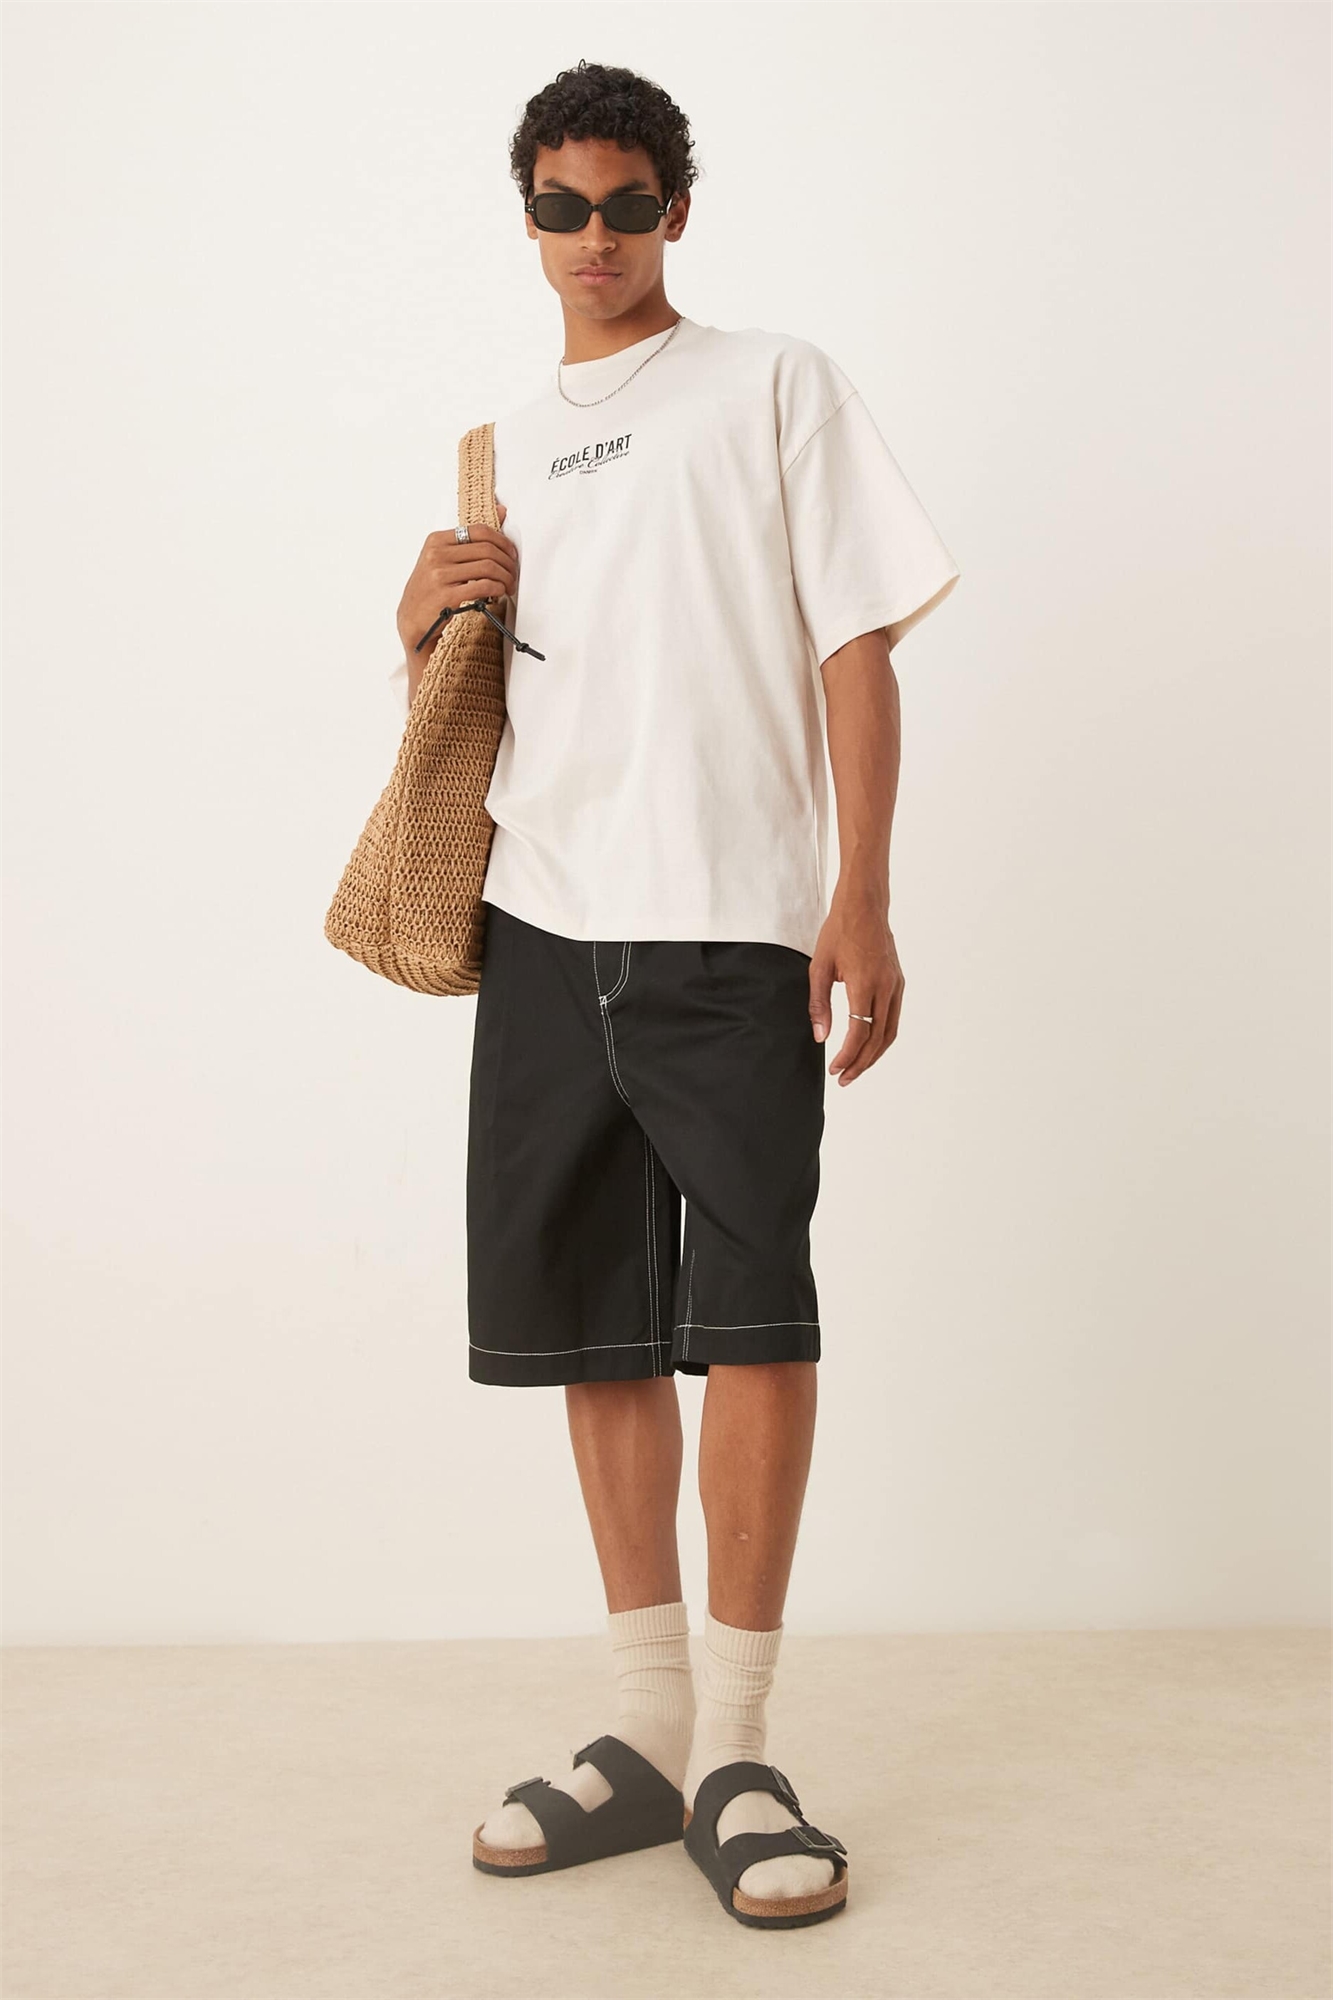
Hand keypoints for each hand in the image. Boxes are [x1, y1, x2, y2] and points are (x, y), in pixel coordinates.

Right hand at [396, 500, 516, 657]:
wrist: (412, 620)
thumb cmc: (430, 589)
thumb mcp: (443, 558)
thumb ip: (470, 539)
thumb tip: (502, 512)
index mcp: (436, 540)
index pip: (479, 531)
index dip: (502, 542)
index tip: (511, 554)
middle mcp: (436, 555)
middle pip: (487, 550)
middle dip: (508, 563)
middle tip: (513, 574)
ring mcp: (440, 575)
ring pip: (488, 568)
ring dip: (506, 578)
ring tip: (508, 586)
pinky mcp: (447, 596)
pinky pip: (483, 586)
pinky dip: (498, 589)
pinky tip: (499, 593)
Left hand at [808, 893, 903, 1084]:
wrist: (864, 905)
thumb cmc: (839, 931)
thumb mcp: (819, 967)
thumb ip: (819, 1004)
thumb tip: (821, 1036)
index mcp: (864, 983)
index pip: (859, 1032)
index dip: (847, 1055)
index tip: (835, 1069)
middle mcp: (885, 987)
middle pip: (878, 1038)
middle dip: (861, 1063)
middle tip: (844, 1078)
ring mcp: (896, 985)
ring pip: (890, 1032)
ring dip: (874, 1054)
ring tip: (856, 1068)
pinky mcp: (898, 982)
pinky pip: (893, 1018)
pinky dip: (882, 1037)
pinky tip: (868, 1045)